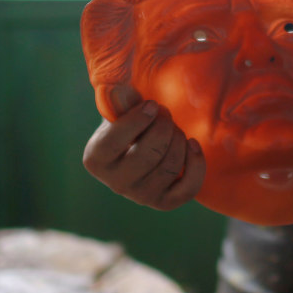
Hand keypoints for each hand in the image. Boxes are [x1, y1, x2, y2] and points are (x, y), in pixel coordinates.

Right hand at [82, 85, 206, 210]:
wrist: (142, 142)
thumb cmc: (131, 119)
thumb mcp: (122, 106)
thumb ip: (121, 98)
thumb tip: (119, 89)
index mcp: (96, 158)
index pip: (116, 140)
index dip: (139, 119)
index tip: (152, 105)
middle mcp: (115, 183)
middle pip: (149, 154)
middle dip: (165, 127)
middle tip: (166, 114)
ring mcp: (140, 196)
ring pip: (170, 168)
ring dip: (179, 140)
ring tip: (175, 128)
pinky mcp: (164, 202)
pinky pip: (188, 189)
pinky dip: (196, 164)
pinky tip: (193, 145)